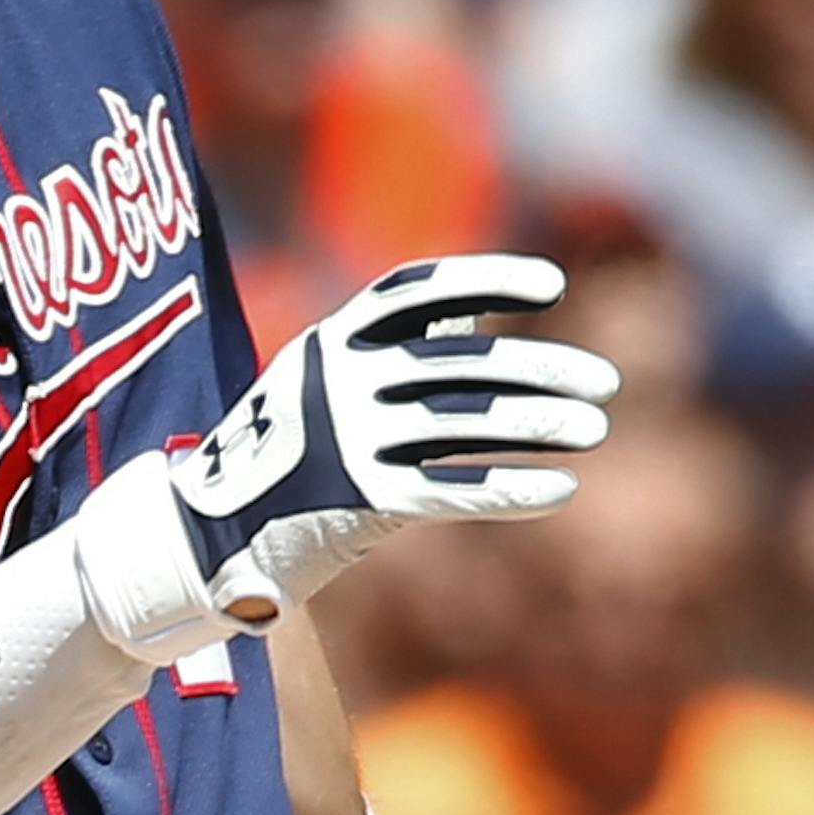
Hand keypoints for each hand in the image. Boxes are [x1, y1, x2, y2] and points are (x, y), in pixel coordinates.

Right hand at [169, 254, 615, 623]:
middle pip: (461, 363)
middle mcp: (339, 382)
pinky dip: (509, 488)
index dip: (488, 279)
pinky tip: (558, 488)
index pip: (419, 291)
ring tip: (594, 429)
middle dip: (542, 367)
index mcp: (332, 340)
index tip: (554, 285)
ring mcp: (346, 440)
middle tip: (605, 381)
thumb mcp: (323, 381)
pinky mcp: (356, 500)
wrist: (208, 535)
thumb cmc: (285, 454)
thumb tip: (469, 313)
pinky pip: (450, 489)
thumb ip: (392, 348)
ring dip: (540, 425)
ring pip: (466, 423)